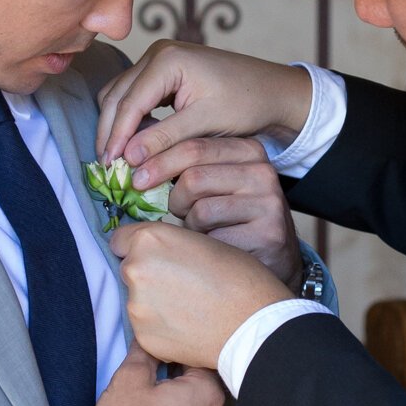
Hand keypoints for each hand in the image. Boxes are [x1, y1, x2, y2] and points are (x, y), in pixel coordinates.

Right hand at [89, 347, 226, 405]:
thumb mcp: (128, 380)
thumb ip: (144, 353)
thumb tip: (149, 339)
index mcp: (207, 393)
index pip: (200, 357)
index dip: (178, 349)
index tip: (161, 349)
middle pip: (202, 385)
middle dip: (180, 377)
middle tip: (153, 375)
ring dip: (180, 405)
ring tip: (152, 404)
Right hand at [96, 41, 312, 171]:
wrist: (273, 90)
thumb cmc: (246, 104)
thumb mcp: (205, 124)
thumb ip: (164, 139)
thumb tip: (127, 159)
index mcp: (167, 60)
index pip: (129, 103)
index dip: (116, 137)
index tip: (109, 167)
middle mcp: (158, 53)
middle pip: (117, 96)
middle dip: (110, 132)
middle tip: (107, 167)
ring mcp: (159, 58)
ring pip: (121, 94)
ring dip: (117, 125)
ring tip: (119, 158)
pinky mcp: (164, 69)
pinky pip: (135, 93)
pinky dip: (131, 117)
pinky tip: (136, 142)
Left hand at [112, 217, 290, 371]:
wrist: (252, 323)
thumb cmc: (238, 277)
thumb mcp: (203, 241)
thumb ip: (170, 244)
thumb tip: (159, 252)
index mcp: (149, 240)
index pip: (121, 240)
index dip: (139, 248)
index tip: (154, 257)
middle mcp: (134, 270)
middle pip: (129, 270)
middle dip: (147, 276)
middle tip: (180, 284)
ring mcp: (136, 306)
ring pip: (136, 300)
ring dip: (153, 303)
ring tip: (188, 308)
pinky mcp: (143, 337)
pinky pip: (146, 327)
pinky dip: (161, 327)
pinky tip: (187, 326)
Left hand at [137, 132, 302, 286]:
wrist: (275, 259)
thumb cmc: (232, 219)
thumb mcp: (215, 183)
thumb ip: (184, 167)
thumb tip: (130, 155)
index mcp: (248, 150)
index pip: (193, 146)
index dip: (158, 162)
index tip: (135, 179)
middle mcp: (262, 171)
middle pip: (193, 178)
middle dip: (174, 200)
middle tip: (176, 212)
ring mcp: (269, 203)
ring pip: (201, 211)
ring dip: (191, 228)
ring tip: (204, 233)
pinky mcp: (269, 234)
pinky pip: (215, 241)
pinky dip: (205, 250)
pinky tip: (217, 251)